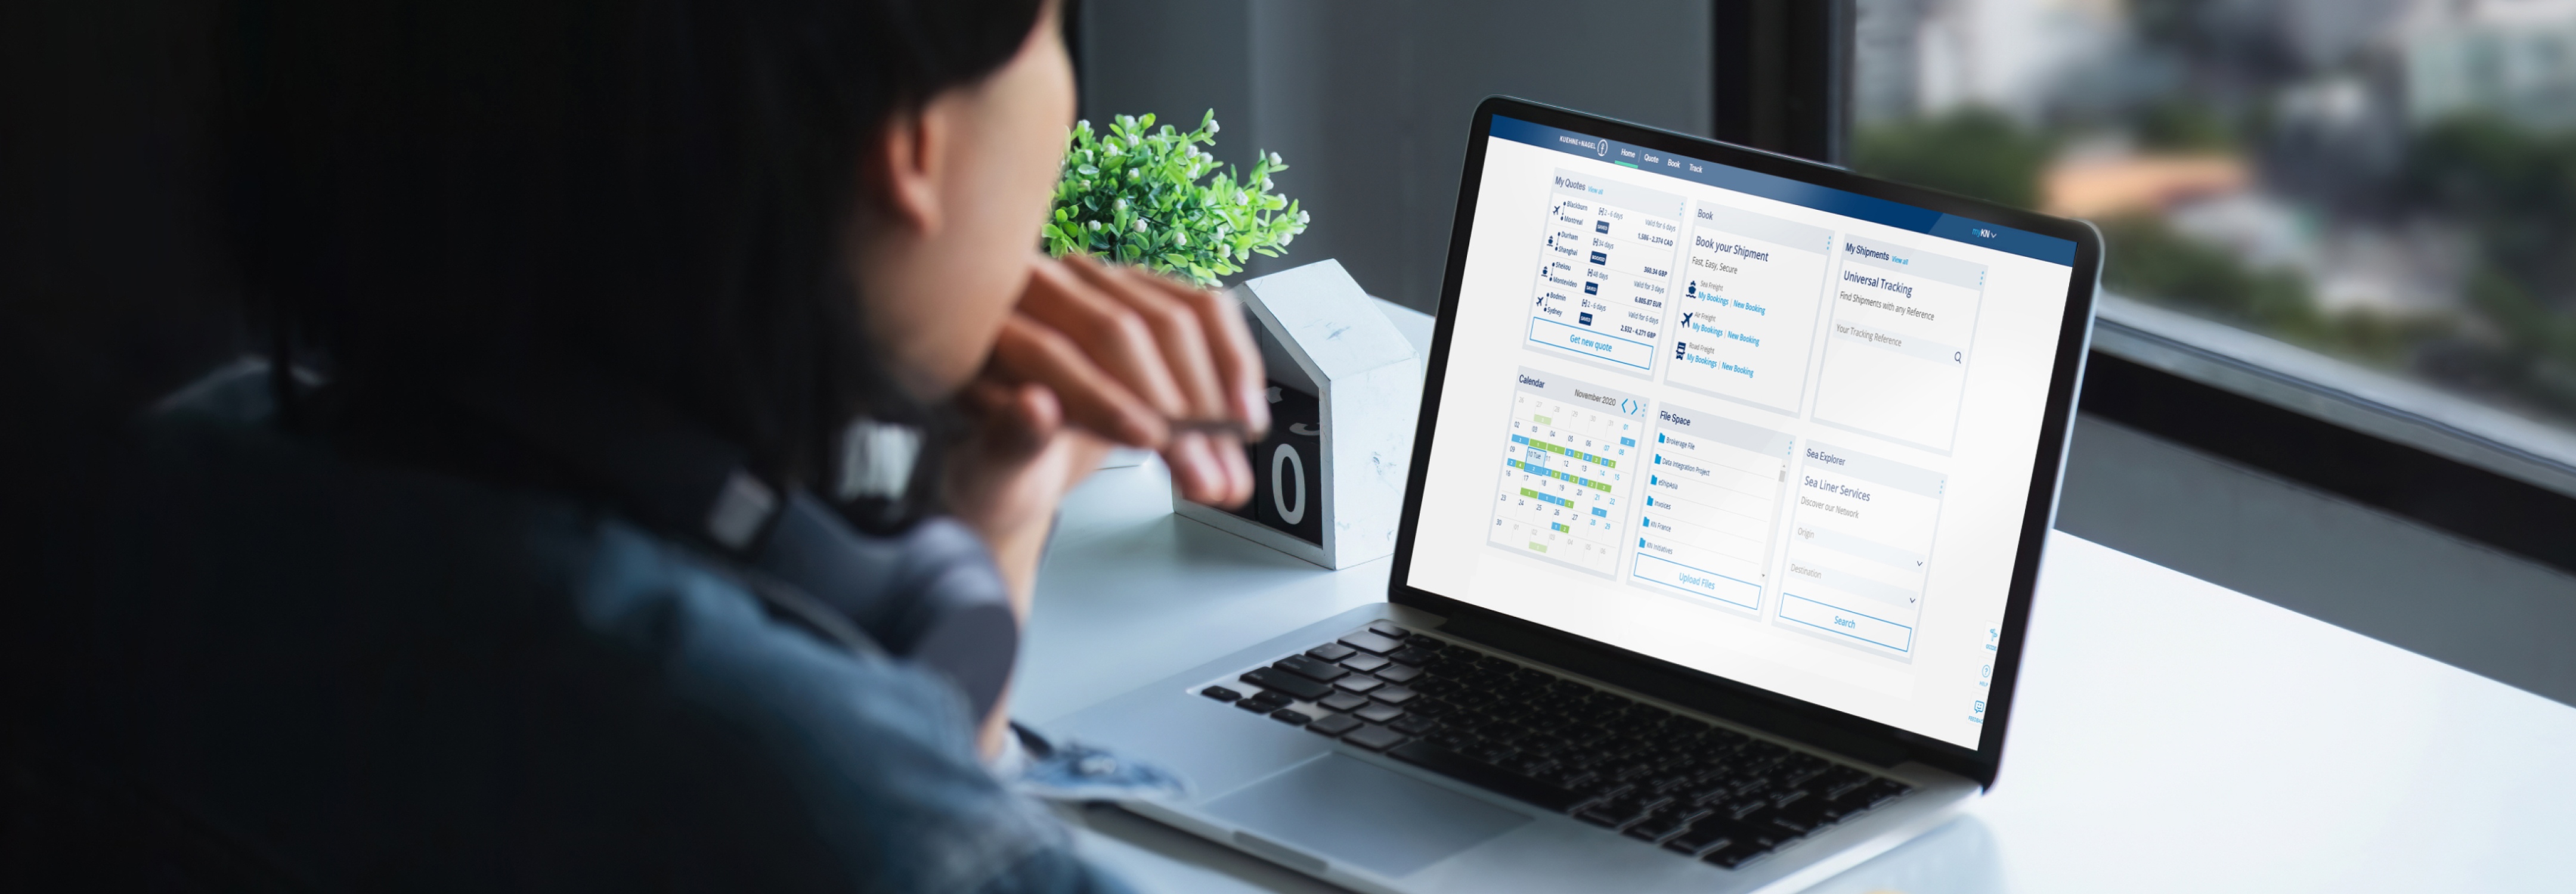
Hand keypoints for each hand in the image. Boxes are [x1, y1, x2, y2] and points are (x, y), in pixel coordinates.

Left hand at [945, 255, 1269, 605]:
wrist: (1028, 458)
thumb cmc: (1003, 465)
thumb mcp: (991, 473)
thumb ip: (1008, 443)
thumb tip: (1035, 409)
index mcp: (986, 326)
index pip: (1050, 352)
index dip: (1105, 399)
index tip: (1148, 441)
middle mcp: (1044, 287)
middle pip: (1120, 330)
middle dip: (1173, 408)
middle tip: (1202, 473)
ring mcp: (1102, 285)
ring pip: (1175, 322)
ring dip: (1214, 399)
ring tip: (1224, 468)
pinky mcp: (1152, 294)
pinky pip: (1210, 314)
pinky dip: (1236, 367)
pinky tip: (1244, 414)